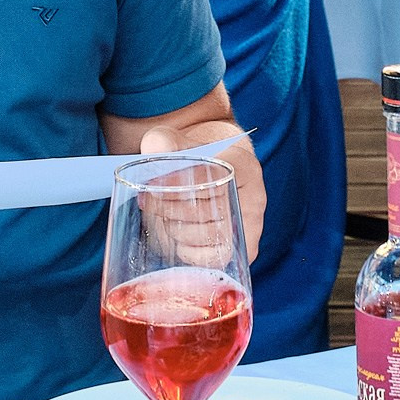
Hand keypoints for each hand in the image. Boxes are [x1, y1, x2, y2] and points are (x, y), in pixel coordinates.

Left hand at [143, 121, 266, 262]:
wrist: (207, 181)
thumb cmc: (194, 163)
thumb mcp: (179, 143)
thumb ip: (165, 141)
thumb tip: (154, 147)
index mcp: (245, 167)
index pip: (218, 173)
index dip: (183, 179)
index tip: (154, 183)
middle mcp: (252, 200)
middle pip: (211, 207)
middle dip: (171, 205)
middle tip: (146, 198)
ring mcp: (248, 231)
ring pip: (208, 235)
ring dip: (175, 226)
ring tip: (161, 213)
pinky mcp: (237, 255)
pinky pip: (208, 258)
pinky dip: (185, 248)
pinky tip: (176, 232)